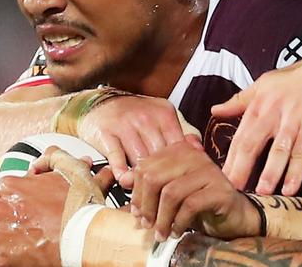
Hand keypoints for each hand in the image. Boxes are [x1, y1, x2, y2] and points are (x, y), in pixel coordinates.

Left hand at [0, 149, 113, 266]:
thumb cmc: (79, 205)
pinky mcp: (1, 259)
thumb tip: (42, 160)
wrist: (83, 237)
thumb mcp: (70, 169)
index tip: (7, 203)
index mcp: (11, 186)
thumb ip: (53, 157)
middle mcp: (0, 208)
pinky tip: (0, 258)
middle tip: (8, 222)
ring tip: (3, 239)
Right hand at [78, 94, 201, 187]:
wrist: (100, 103)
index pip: (178, 146)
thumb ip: (179, 135)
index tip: (180, 184)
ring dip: (142, 180)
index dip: (180, 168)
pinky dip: (122, 173)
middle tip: (164, 197)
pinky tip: (125, 181)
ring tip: (146, 195)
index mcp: (164, 114)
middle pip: (160, 156)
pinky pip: (117, 158)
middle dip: (163, 178)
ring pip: (140, 160)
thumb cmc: (136, 115)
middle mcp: (146, 117)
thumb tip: (200, 154)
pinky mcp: (106, 133)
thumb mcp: (160, 117)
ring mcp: (125, 125)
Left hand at [131, 141, 259, 240]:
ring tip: (160, 234)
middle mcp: (193, 155)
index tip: (136, 212)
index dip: (136, 192)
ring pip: (170, 192)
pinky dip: (178, 222)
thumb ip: (149, 184)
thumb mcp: (170, 192)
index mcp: (178, 150)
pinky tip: (176, 232)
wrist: (233, 215)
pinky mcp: (220, 190)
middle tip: (146, 225)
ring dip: (161, 219)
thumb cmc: (198, 203)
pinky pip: (190, 205)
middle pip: (154, 177)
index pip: (145, 166)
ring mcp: (209, 171)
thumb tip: (123, 180)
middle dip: (146, 206)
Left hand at [212, 46, 301, 195]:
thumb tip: (214, 110)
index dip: (229, 158)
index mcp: (258, 102)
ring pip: (278, 150)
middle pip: (252, 143)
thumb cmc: (300, 78)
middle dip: (240, 169)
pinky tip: (290, 189)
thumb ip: (240, 100)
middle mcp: (273, 111)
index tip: (220, 179)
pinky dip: (296, 171)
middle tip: (231, 191)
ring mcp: (294, 119)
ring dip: (269, 173)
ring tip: (261, 194)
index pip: (239, 134)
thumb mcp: (266, 83)